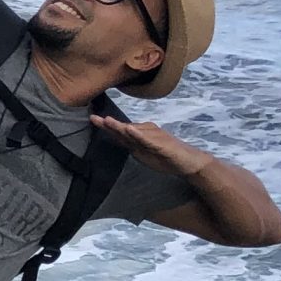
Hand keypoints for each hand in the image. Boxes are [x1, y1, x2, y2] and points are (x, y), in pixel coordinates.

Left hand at [88, 114, 211, 179]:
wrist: (188, 162)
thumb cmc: (166, 157)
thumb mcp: (143, 152)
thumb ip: (130, 145)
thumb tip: (117, 138)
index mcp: (140, 135)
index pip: (120, 131)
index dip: (106, 126)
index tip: (92, 118)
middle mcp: (146, 132)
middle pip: (124, 128)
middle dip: (109, 124)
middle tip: (93, 117)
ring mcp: (154, 136)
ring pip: (134, 131)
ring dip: (120, 126)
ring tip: (107, 121)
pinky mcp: (162, 144)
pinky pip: (149, 139)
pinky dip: (139, 135)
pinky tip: (130, 130)